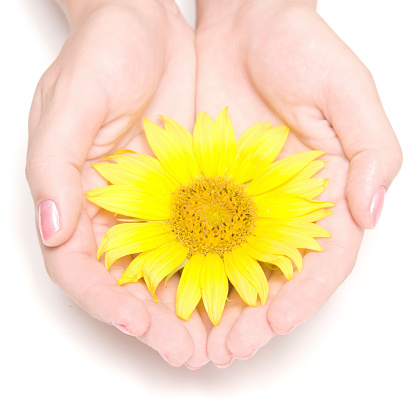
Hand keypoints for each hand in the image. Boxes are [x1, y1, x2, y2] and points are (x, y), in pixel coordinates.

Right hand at [26, 0, 207, 368]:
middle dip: (154, 320)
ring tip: (214, 339)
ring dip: (186, 306)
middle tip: (187, 353)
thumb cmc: (101, 53)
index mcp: (76, 196)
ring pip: (165, 268)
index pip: (81, 267)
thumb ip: (54, 167)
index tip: (138, 326)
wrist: (144, 24)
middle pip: (126, 280)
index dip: (105, 302)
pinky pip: (198, 236)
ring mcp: (150, 201)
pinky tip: (234, 289)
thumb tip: (50, 228)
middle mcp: (112, 207)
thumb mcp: (69, 103)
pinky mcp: (184, 187)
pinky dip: (211, 267)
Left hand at [195, 0, 401, 365]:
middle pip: (276, 275)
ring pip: (236, 266)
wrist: (244, 24)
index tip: (275, 324)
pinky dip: (190, 268)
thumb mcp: (346, 91)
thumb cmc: (299, 48)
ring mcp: (246, 200)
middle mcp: (287, 206)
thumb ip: (371, 150)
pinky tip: (174, 294)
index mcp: (328, 192)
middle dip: (255, 316)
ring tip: (199, 342)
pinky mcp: (210, 187)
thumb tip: (372, 211)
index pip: (324, 259)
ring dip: (220, 306)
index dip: (303, 295)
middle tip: (229, 351)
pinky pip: (199, 235)